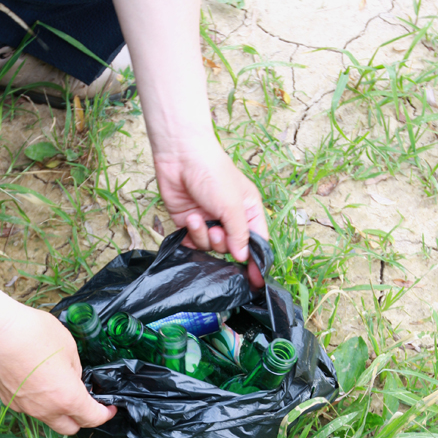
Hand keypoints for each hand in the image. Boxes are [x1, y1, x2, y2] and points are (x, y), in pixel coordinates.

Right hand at [0, 303, 116, 434]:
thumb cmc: (33, 334)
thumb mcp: (68, 347)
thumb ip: (75, 369)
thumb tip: (72, 378)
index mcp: (67, 398)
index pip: (92, 418)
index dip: (105, 414)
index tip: (110, 407)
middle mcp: (45, 410)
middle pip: (69, 428)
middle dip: (82, 418)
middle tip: (86, 400)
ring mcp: (23, 407)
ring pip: (47, 418)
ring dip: (58, 410)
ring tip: (60, 386)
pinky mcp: (7, 399)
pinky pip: (29, 407)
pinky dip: (38, 400)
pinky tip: (37, 379)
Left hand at [154, 138, 267, 287]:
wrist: (180, 157)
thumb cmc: (213, 174)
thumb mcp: (233, 206)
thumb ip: (239, 234)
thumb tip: (243, 258)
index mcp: (249, 211)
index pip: (257, 242)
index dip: (256, 261)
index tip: (256, 281)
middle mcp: (231, 218)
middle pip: (232, 248)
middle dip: (223, 243)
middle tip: (217, 229)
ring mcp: (210, 220)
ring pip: (211, 247)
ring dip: (204, 235)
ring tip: (198, 218)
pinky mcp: (190, 222)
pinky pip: (194, 242)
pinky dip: (191, 235)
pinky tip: (190, 218)